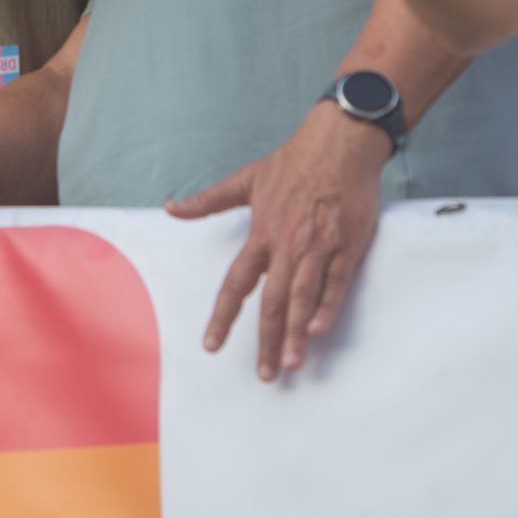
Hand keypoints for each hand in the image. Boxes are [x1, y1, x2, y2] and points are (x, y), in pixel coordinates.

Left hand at [167, 101, 390, 380]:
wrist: (338, 143)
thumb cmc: (293, 162)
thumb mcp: (246, 179)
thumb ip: (209, 200)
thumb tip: (170, 208)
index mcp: (261, 234)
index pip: (236, 284)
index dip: (223, 316)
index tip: (212, 345)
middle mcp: (287, 245)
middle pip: (271, 301)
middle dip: (266, 340)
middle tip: (266, 375)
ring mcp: (318, 247)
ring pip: (302, 297)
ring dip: (296, 333)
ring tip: (291, 364)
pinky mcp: (347, 245)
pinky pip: (336, 282)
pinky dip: (328, 306)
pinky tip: (319, 330)